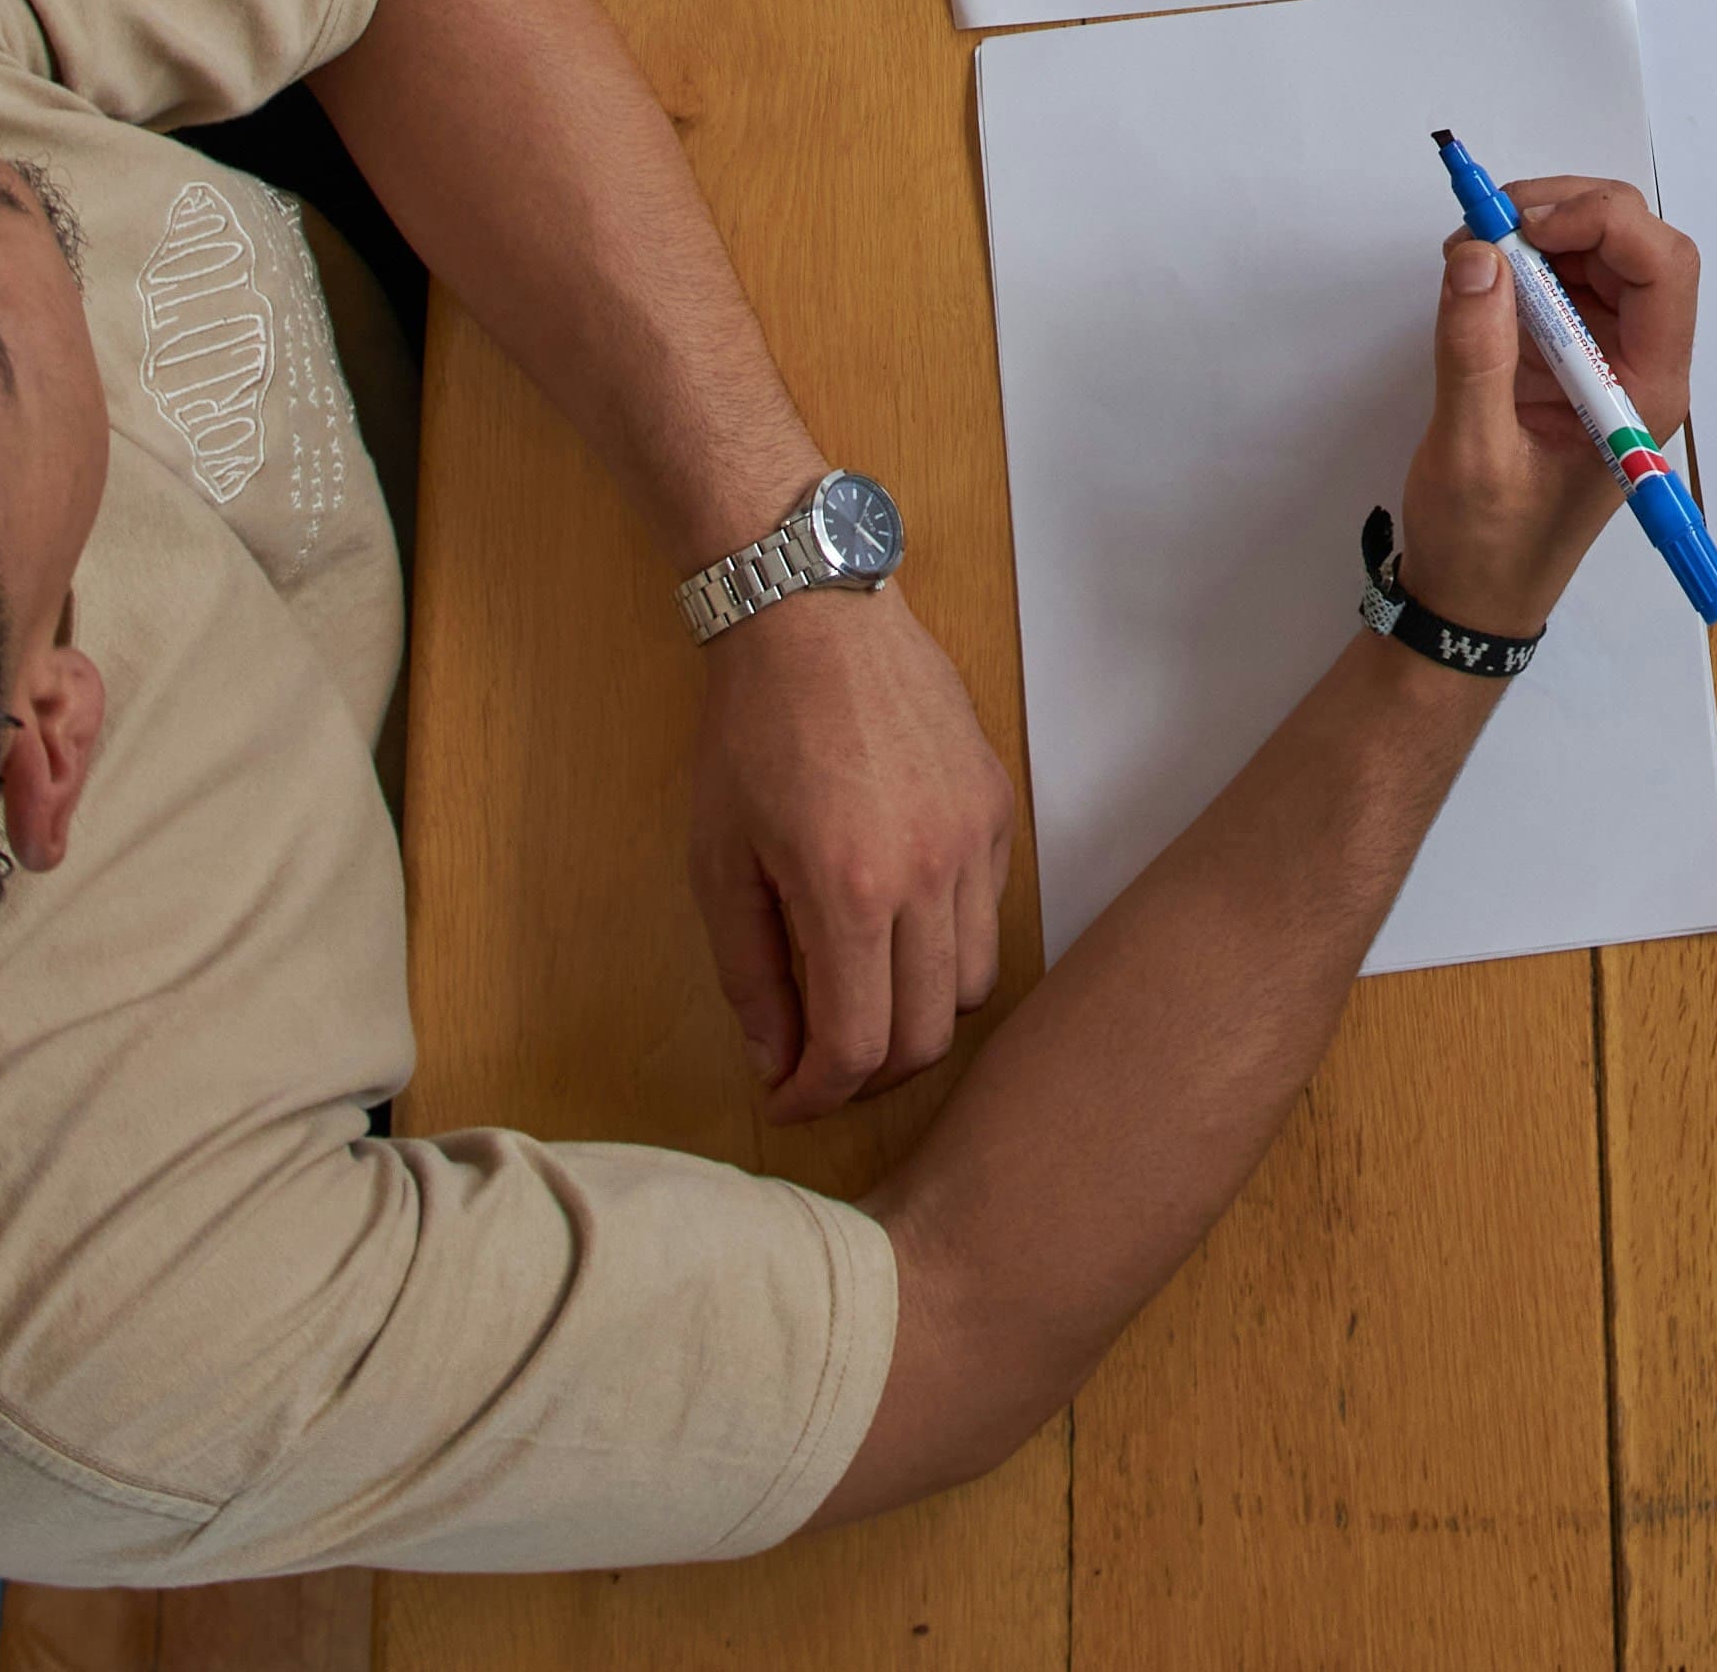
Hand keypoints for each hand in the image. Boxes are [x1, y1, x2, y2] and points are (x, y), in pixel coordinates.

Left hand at [688, 580, 1017, 1118]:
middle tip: (824, 1064)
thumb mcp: (719, 865)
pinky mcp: (997, 804)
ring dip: (922, 1014)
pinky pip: (991, 913)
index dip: (818, 1096)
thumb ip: (752, 977)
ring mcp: (974, 836)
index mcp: (849, 893)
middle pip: (930, 1034)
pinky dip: (951, 946)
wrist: (814, 616)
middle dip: (871, 1073)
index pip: (857, 1047)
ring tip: (868, 999)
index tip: (788, 1100)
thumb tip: (778, 1064)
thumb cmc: (749, 736)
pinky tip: (900, 923)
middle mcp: (930, 873)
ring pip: (976, 984)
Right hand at [1387, 175, 1703, 650]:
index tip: (1525, 226)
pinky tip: (1473, 274)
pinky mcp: (1564, 360)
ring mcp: (1602, 360)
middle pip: (1635, 248)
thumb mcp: (1472, 455)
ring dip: (1538, 232)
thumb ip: (1476, 353)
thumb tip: (1478, 254)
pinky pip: (1559, 284)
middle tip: (1487, 219)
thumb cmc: (1484, 548)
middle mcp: (1638, 365)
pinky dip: (1518, 262)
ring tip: (1469, 244)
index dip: (1603, 224)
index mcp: (1645, 392)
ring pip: (1597, 255)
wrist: (1469, 602)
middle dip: (1566, 214)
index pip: (1663, 271)